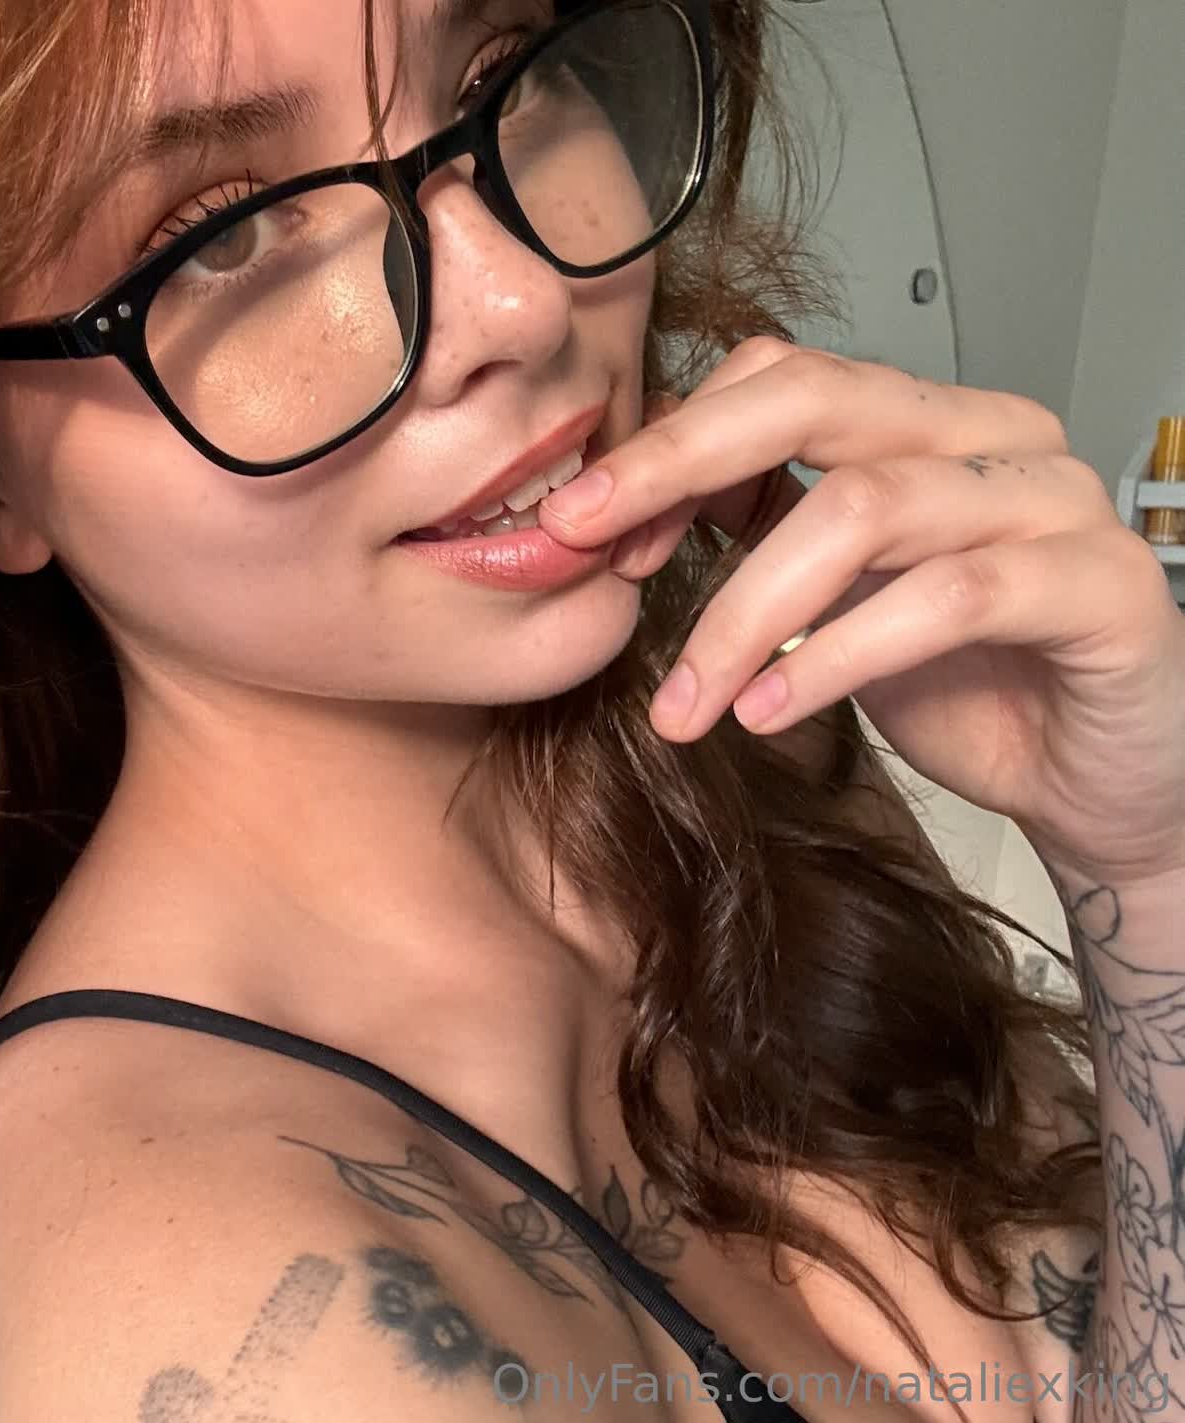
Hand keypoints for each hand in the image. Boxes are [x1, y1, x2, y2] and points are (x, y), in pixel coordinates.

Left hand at [539, 336, 1184, 886]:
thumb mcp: (831, 600)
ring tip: (684, 701)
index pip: (779, 378)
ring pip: (866, 508)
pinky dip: (835, 656)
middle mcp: (994, 437)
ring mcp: (1054, 503)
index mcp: (925, 423)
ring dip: (743, 613)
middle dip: (678, 468)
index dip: (670, 444)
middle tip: (585, 544)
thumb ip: (760, 530)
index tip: (583, 525)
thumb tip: (629, 502)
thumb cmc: (966, 682)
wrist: (1092, 783)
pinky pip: (946, 599)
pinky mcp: (1099, 586)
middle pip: (817, 402)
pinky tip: (769, 711)